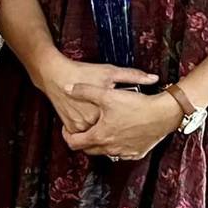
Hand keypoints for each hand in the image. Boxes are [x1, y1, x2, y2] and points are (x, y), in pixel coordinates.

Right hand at [32, 50, 157, 134]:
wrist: (54, 74)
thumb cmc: (81, 72)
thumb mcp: (110, 72)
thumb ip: (133, 76)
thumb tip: (153, 78)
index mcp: (101, 113)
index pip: (123, 126)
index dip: (130, 120)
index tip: (135, 115)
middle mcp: (88, 124)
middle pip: (109, 133)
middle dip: (117, 129)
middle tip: (124, 121)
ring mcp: (77, 127)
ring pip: (95, 135)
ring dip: (103, 132)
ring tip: (110, 122)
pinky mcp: (68, 126)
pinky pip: (83, 134)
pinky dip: (89, 130)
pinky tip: (94, 119)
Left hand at [62, 83, 182, 159]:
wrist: (164, 114)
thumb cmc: (136, 105)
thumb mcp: (107, 94)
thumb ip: (85, 91)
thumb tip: (68, 88)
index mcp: (100, 136)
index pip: (74, 143)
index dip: (67, 135)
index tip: (67, 128)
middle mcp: (110, 149)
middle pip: (88, 149)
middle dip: (82, 140)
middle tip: (82, 129)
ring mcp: (124, 152)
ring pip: (104, 152)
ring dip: (99, 143)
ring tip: (100, 129)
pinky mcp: (137, 153)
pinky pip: (121, 153)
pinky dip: (116, 146)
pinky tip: (118, 135)